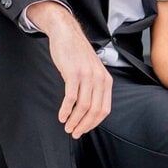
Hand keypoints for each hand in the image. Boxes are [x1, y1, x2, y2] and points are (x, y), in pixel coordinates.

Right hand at [30, 1, 112, 137]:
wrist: (67, 34)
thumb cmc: (77, 55)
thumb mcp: (92, 71)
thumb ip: (94, 88)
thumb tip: (90, 110)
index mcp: (106, 81)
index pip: (104, 109)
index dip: (94, 123)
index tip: (84, 130)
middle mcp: (99, 79)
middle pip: (94, 110)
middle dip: (84, 125)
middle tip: (74, 133)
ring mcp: (87, 76)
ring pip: (83, 106)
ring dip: (74, 120)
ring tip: (67, 127)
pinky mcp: (74, 73)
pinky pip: (71, 97)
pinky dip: (66, 110)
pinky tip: (61, 116)